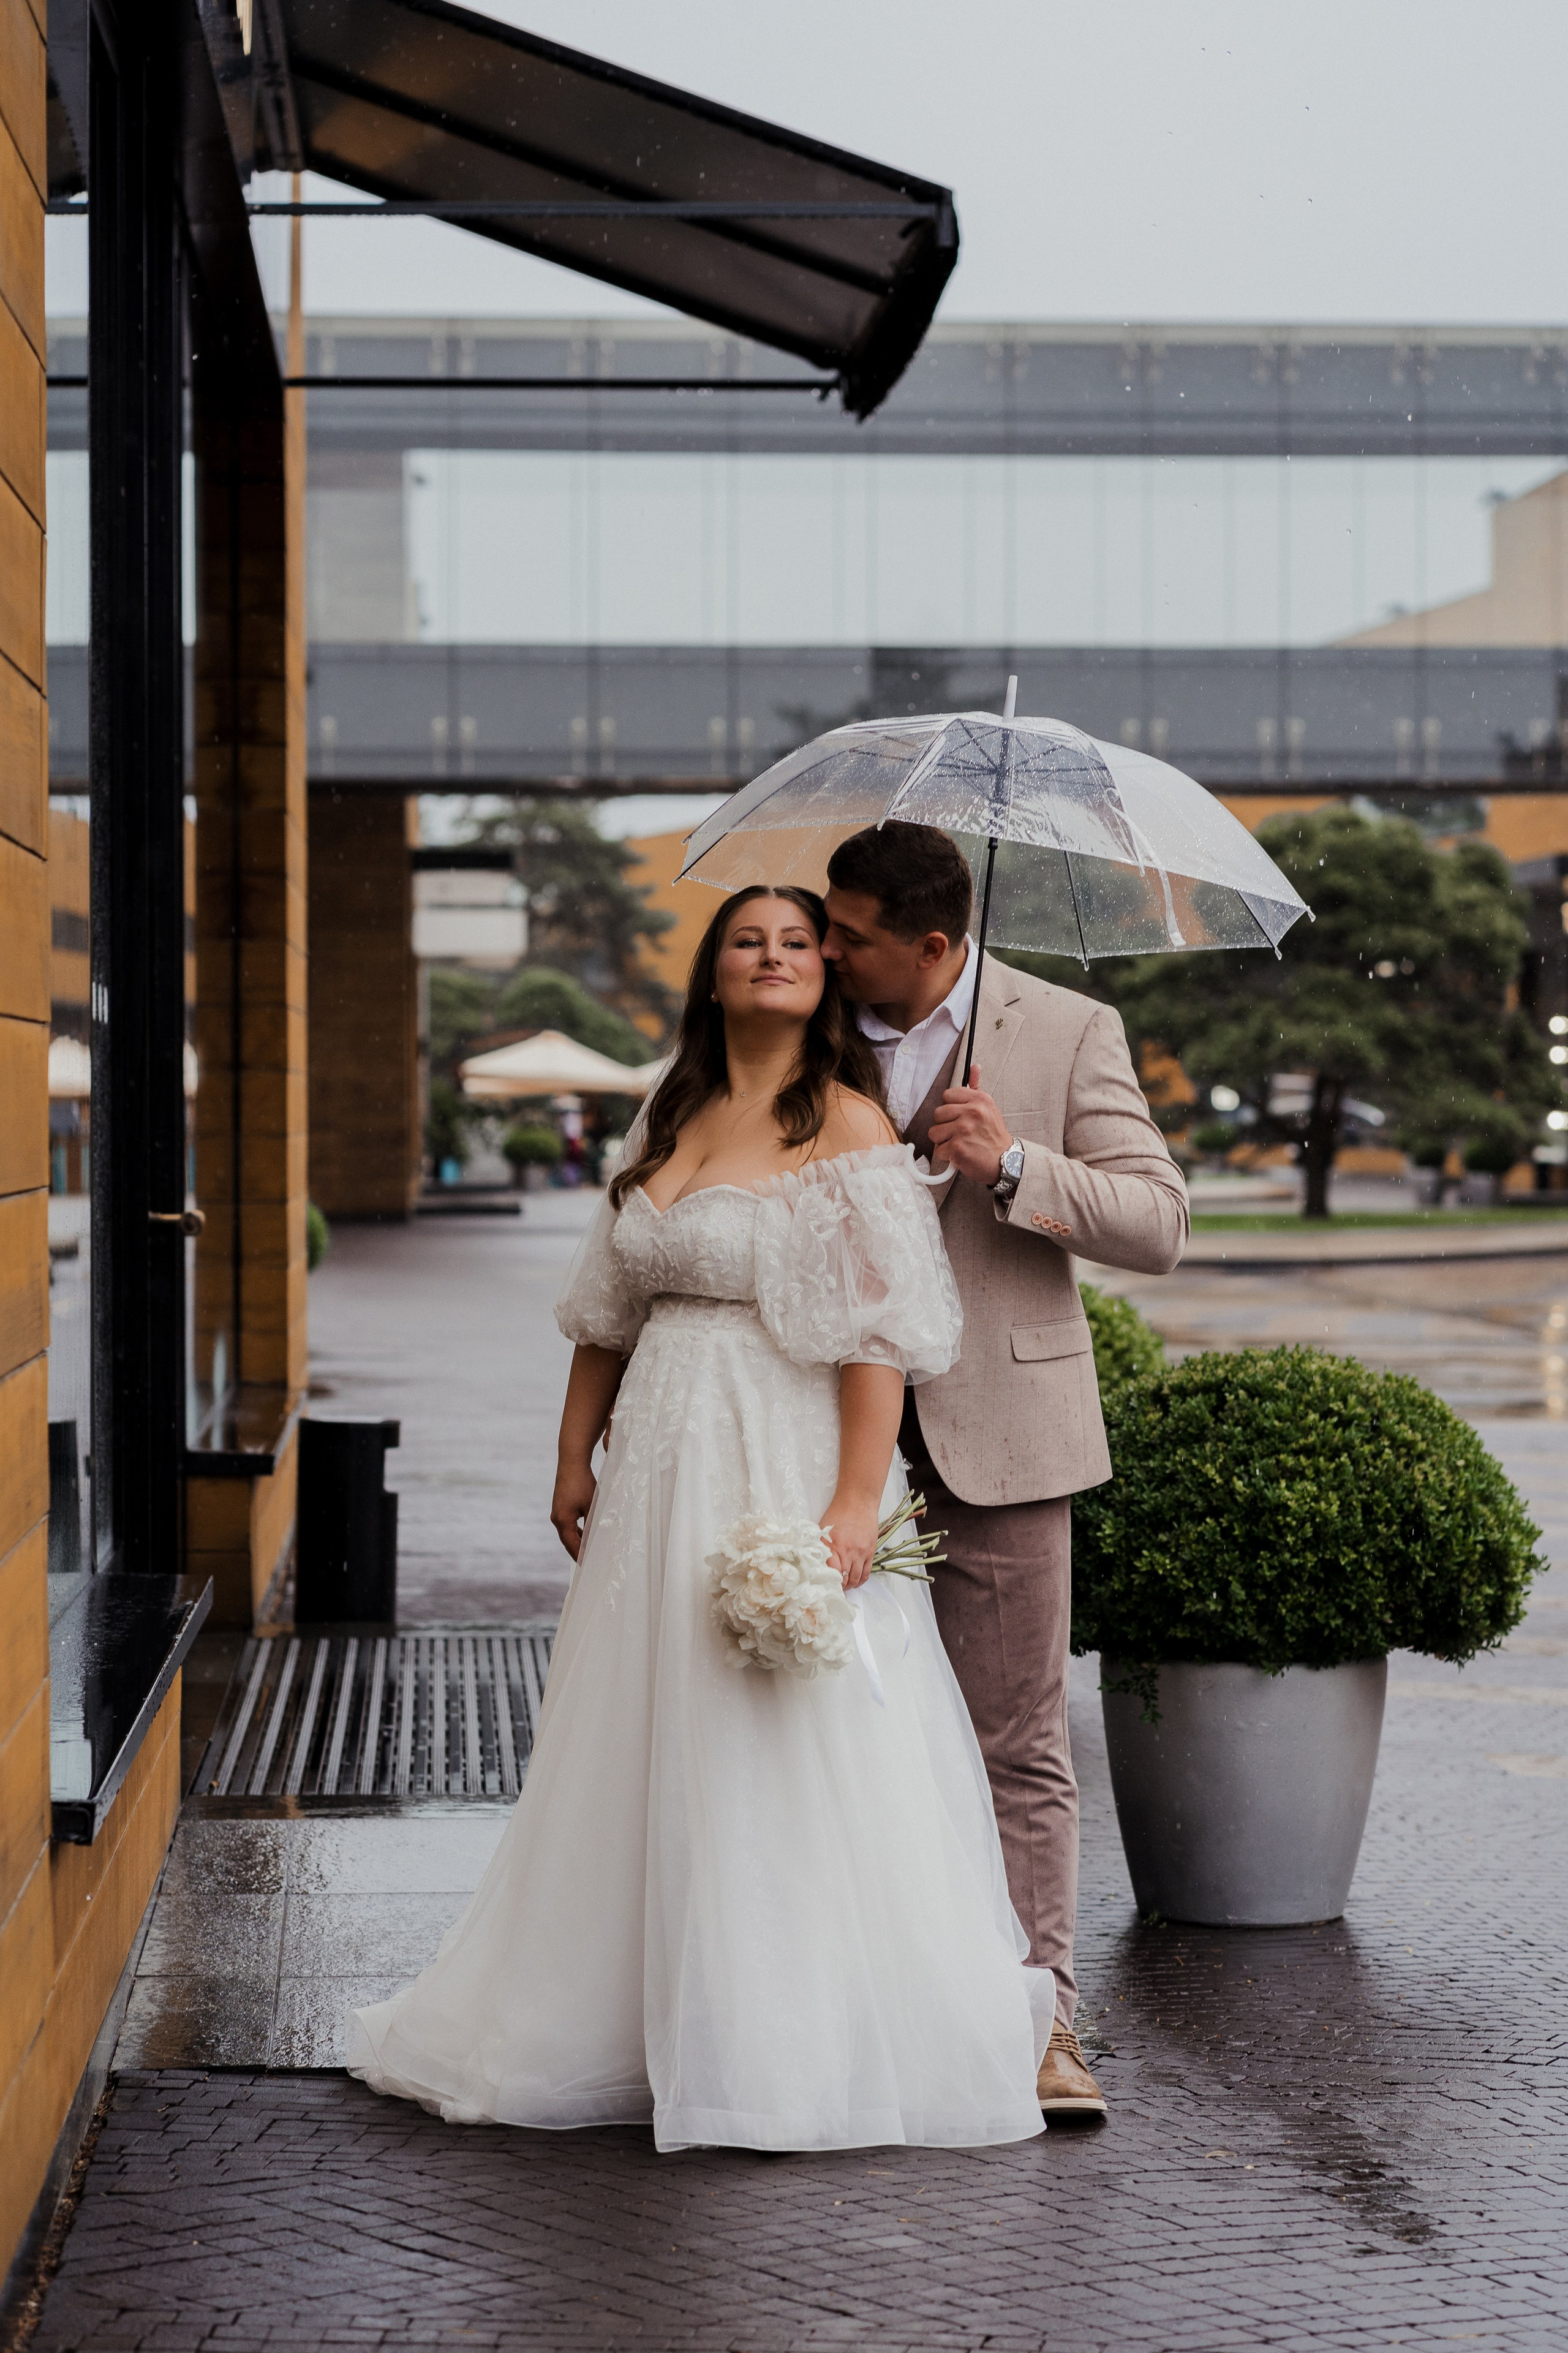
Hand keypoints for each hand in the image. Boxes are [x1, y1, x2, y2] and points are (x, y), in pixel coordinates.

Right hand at [551, 1459, 596, 1560]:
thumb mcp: (591, 1506)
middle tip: (588, 1563)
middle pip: (567, 1541)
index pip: (572, 1545)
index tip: (587, 1566)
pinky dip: (575, 1531)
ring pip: (567, 1533)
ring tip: (588, 1550)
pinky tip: (584, 1533)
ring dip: (577, 1541)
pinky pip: (566, 1524)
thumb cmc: (583, 1484)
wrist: (572, 1463)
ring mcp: (556, 1512)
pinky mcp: (559, 1507)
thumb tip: (596, 1540)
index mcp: (563, 1521)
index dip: (580, 1556)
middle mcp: (556, 1518)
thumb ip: (592, 1524)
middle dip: (578, 1551)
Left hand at [822, 1490, 879, 1589]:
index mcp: (834, 1548)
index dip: (829, 1584)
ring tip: (844, 1588)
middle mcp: (849, 1553)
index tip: (824, 1588)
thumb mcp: (822, 1530)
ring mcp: (861, 1553)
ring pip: (856, 1579)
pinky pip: (867, 1572)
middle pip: (845, 1580)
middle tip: (833, 1591)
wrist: (857, 1502)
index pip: (832, 1575)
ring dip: (850, 1586)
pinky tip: (855, 1582)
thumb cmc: (838, 1513)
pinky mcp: (870, 1552)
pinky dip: (861, 1581)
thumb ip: (819, 1548)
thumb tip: (815, 1565)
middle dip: (839, 1588)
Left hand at [928, 1063, 1013, 1185]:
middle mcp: (972, 1112)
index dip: (950, 1108)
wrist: (1005, 1161)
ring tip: (959, 1142)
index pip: (947, 1095)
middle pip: (938, 1113)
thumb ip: (977, 1087)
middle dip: (945, 1125)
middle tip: (959, 1132)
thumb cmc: (994, 1136)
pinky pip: (938, 1149)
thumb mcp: (989, 1107)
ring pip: (934, 1132)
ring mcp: (963, 1129)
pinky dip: (947, 1155)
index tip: (958, 1116)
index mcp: (979, 1100)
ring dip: (943, 1140)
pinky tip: (960, 1153)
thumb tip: (974, 1067)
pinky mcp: (957, 1147)